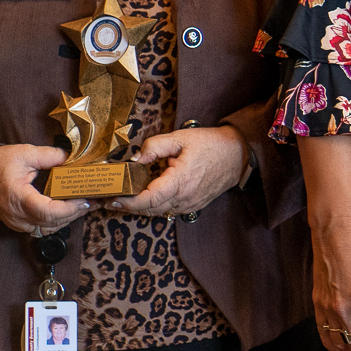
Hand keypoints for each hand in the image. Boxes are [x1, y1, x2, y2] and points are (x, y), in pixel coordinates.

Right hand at [0, 144, 88, 234]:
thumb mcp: (24, 153)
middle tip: (93, 201)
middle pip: (52, 223)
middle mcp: (17, 215)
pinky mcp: (18, 223)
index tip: (85, 199)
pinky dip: (56, 222)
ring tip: (84, 205)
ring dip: (67, 219)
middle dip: (74, 213)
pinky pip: (41, 229)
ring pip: (48, 229)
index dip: (69, 208)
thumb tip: (71, 157)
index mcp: (18, 198)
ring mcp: (16, 222)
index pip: (48, 212)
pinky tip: (68, 210)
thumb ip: (49, 155)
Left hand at [109, 125, 249, 217]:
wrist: (238, 155)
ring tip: (125, 198)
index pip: (148, 199)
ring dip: (141, 207)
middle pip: (149, 209)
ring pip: (158, 212)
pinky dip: (155, 206)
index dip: (128, 202)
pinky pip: (169, 210)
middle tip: (111, 198)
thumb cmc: (211, 145)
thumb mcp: (180, 138)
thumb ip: (154, 146)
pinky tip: (147, 197)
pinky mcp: (194, 206)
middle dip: (129, 206)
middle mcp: (185, 197)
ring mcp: (190, 204)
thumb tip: (134, 159)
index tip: (113, 198)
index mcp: (180, 181)